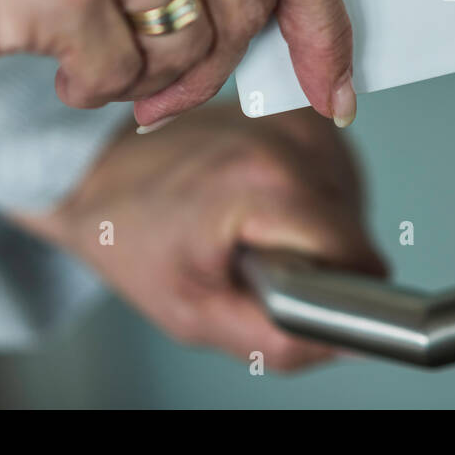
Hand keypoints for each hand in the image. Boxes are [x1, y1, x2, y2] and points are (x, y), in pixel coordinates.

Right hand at [0, 0, 354, 125]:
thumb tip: (277, 16)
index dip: (326, 27)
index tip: (334, 83)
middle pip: (250, 6)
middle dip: (215, 65)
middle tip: (167, 84)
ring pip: (194, 48)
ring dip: (149, 76)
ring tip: (93, 45)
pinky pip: (122, 77)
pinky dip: (91, 86)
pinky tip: (52, 51)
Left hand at [9, 104, 385, 369]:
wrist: (100, 171)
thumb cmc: (133, 234)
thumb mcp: (195, 315)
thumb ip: (280, 340)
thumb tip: (349, 345)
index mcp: (264, 182)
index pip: (354, 249)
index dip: (339, 286)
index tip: (296, 289)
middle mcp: (286, 136)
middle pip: (352, 224)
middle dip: (320, 258)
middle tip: (255, 258)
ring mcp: (294, 116)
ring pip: (348, 198)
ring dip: (316, 227)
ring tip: (253, 227)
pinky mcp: (297, 109)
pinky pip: (334, 171)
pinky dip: (310, 195)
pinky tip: (263, 201)